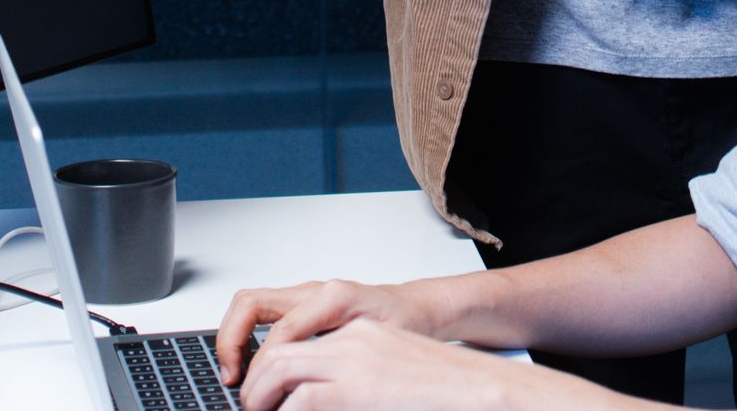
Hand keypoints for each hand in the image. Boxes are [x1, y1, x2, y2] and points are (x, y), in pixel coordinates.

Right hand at [217, 279, 442, 384]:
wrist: (418, 309)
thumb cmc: (405, 327)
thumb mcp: (375, 350)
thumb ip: (337, 363)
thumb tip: (305, 388)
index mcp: (333, 299)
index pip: (279, 332)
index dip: (262, 368)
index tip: (256, 396)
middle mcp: (314, 291)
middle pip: (250, 303)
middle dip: (230, 341)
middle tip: (231, 377)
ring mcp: (305, 294)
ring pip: (250, 303)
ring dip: (233, 336)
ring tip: (233, 371)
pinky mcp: (303, 303)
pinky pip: (262, 311)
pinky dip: (246, 334)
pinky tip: (251, 361)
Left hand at [237, 319, 577, 410]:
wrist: (486, 391)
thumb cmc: (447, 390)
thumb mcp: (392, 375)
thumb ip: (356, 382)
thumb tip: (311, 401)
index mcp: (362, 332)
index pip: (298, 337)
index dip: (269, 365)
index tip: (260, 389)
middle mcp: (354, 338)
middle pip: (280, 349)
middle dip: (256, 380)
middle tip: (250, 405)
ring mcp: (356, 359)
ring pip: (281, 367)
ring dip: (261, 396)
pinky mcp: (359, 388)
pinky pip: (303, 399)